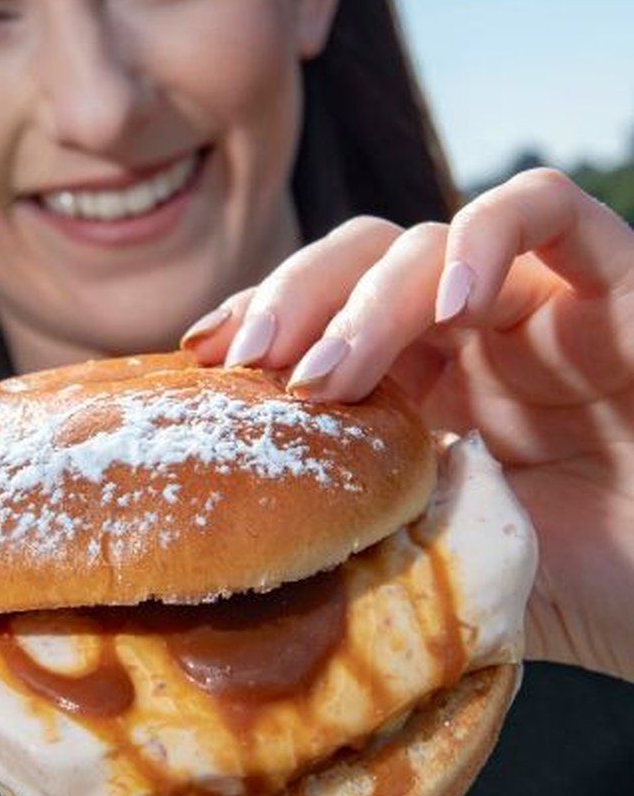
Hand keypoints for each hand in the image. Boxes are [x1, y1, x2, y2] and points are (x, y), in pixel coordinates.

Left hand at [183, 168, 633, 681]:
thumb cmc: (579, 584)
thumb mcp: (438, 552)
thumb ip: (364, 523)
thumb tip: (258, 528)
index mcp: (414, 382)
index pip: (321, 313)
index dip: (259, 319)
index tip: (202, 356)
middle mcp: (464, 332)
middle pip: (357, 263)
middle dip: (294, 301)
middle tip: (249, 360)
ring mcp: (534, 303)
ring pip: (428, 239)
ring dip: (367, 296)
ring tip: (328, 370)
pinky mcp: (619, 283)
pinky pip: (549, 211)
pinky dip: (488, 237)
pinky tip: (451, 305)